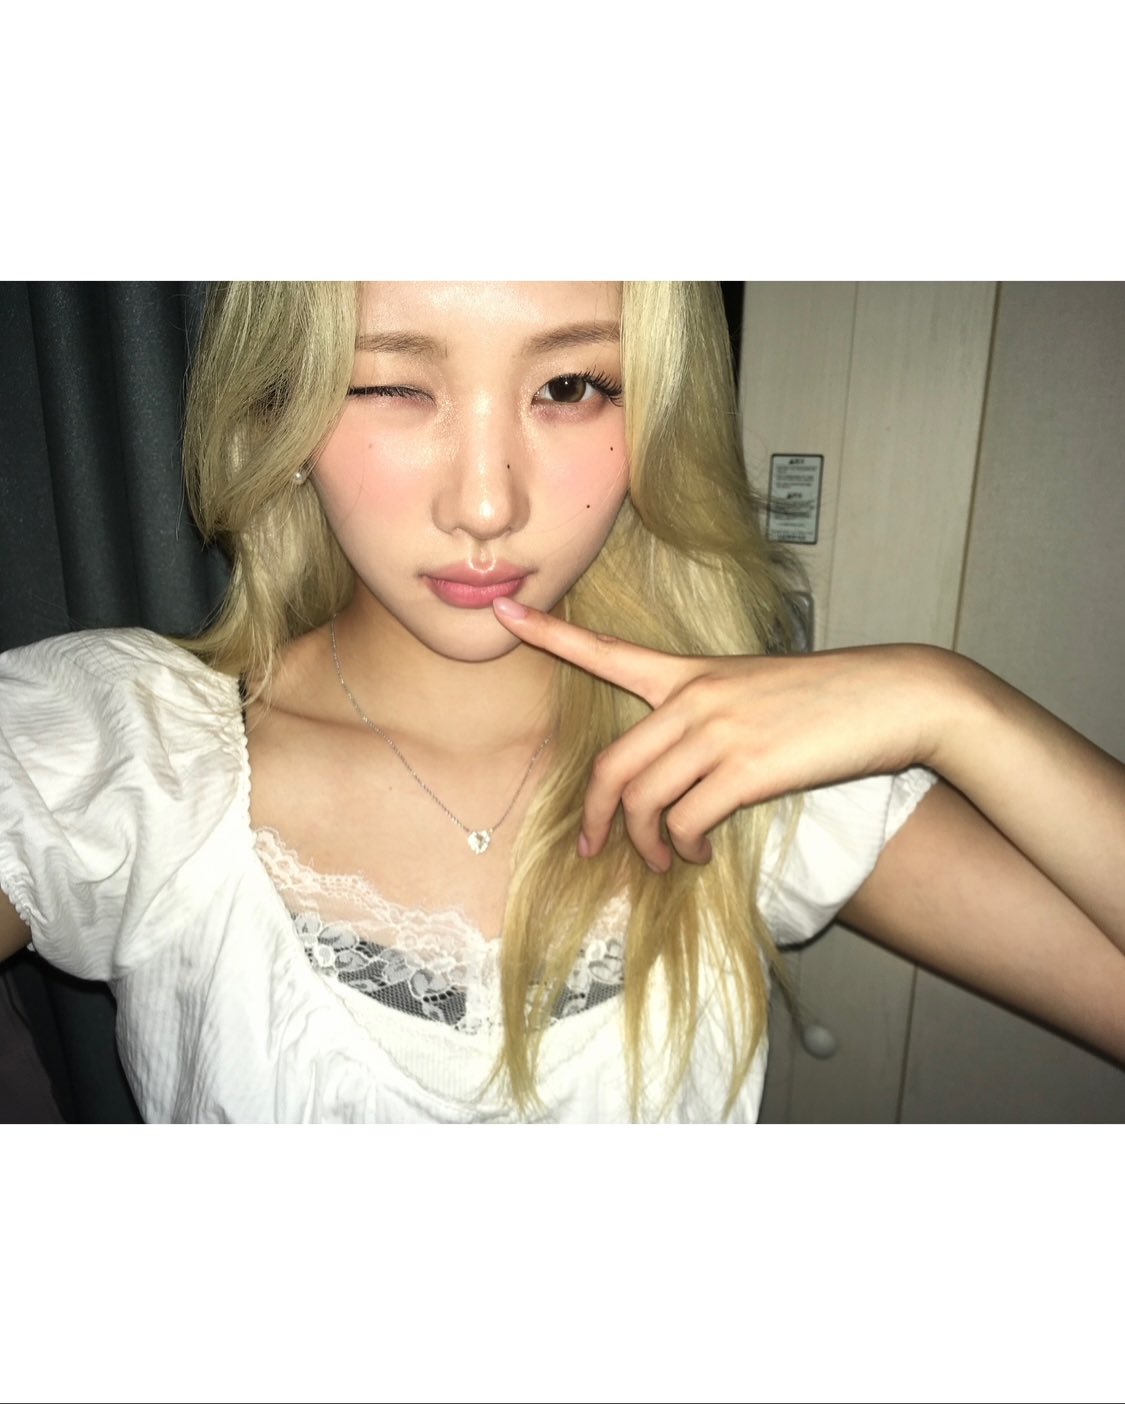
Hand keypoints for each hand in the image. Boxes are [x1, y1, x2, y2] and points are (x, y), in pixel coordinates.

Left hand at [492, 598, 941, 871]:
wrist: (897, 695)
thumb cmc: (829, 700)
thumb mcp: (756, 693)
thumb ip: (706, 723)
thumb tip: (678, 785)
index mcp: (691, 672)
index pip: (605, 650)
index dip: (548, 632)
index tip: (502, 609)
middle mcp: (694, 696)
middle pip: (611, 766)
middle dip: (596, 818)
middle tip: (596, 850)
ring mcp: (719, 730)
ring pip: (644, 802)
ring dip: (647, 846)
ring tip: (669, 860)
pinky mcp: (749, 767)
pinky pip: (686, 823)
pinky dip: (685, 851)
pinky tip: (701, 856)